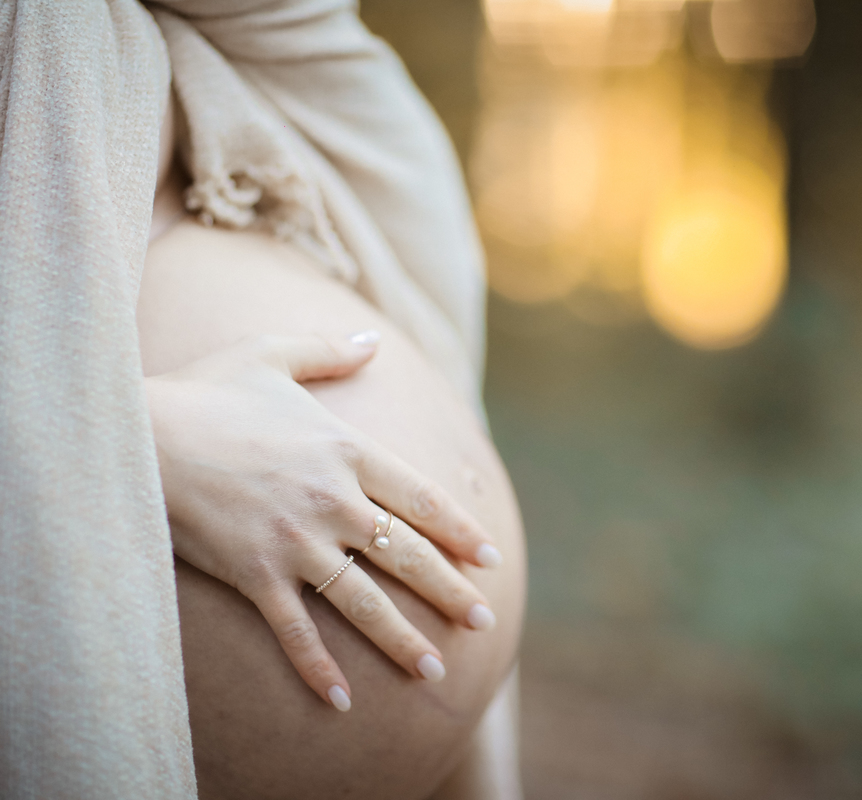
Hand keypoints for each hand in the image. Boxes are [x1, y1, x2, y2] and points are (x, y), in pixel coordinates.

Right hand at [146, 332, 503, 711]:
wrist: (136, 434)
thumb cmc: (203, 391)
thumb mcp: (272, 354)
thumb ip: (329, 351)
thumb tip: (373, 339)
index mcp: (347, 451)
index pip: (423, 500)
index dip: (462, 531)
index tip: (491, 557)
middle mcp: (333, 502)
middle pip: (409, 556)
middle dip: (451, 592)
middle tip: (483, 621)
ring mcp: (296, 543)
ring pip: (364, 602)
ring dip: (402, 640)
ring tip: (436, 670)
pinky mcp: (255, 575)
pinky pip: (295, 631)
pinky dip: (318, 668)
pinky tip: (343, 700)